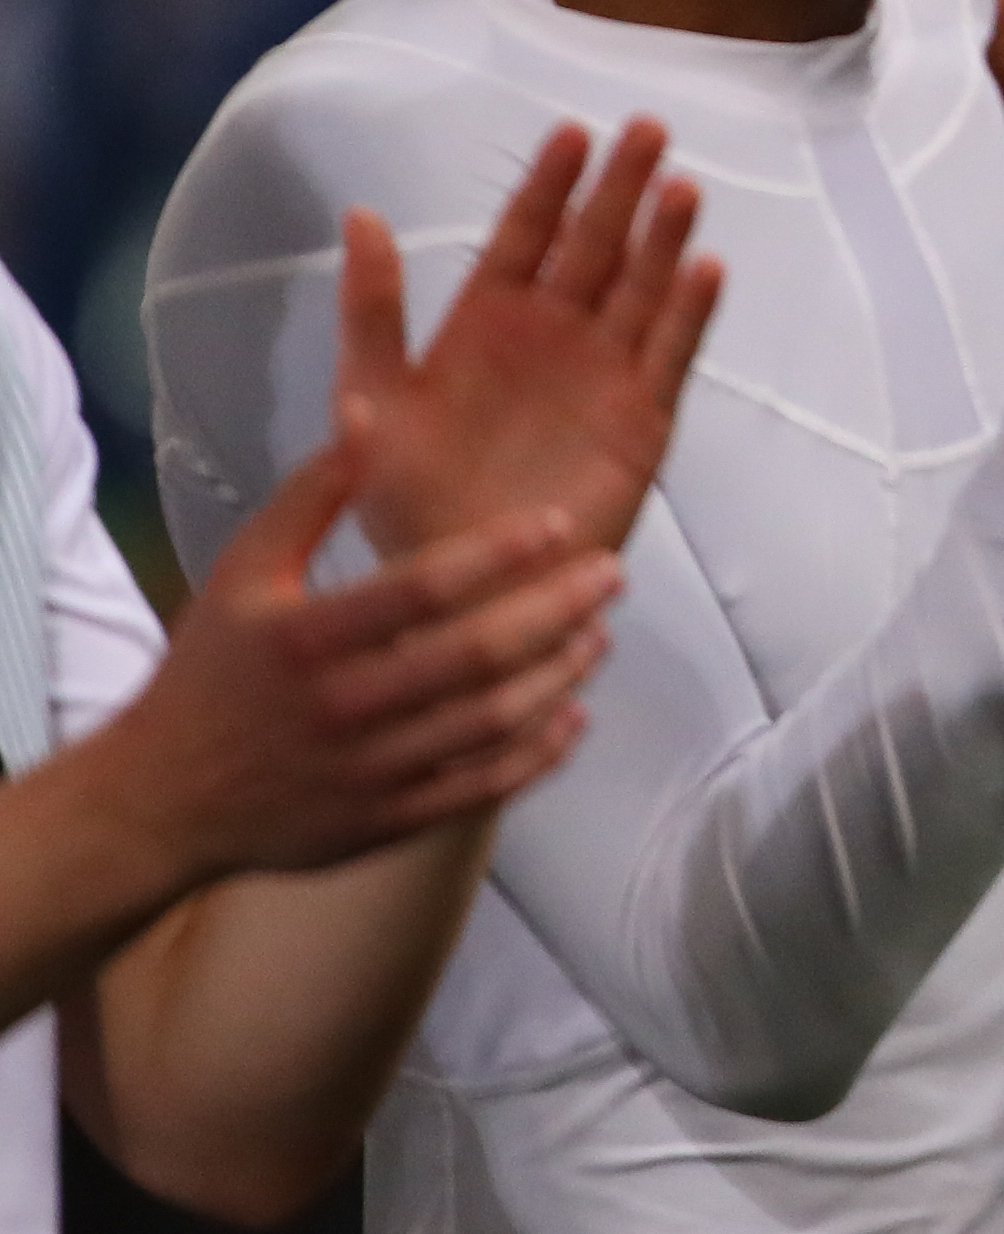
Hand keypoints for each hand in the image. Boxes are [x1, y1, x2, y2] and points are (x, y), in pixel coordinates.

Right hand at [93, 443, 624, 881]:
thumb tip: (367, 411)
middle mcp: (339, 707)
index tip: (561, 524)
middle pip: (475, 655)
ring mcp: (365, 772)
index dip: (501, 553)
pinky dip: (539, 753)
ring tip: (600, 634)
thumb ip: (311, 493)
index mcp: (303, 638)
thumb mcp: (243, 570)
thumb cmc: (212, 668)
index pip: (422, 587)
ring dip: (559, 675)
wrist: (162, 798)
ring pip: (491, 722)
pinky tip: (574, 714)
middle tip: (612, 575)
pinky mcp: (384, 823)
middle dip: (558, 610)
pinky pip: (480, 787)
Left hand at [333, 121, 721, 563]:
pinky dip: (691, 313)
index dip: (548, 185)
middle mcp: (553, 336)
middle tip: (647, 129)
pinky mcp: (643, 420)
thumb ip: (373, 310)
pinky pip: (671, 355)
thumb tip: (360, 213)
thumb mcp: (370, 398)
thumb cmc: (404, 501)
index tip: (572, 133)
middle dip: (620, 188)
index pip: (524, 236)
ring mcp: (603, 373)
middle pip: (596, 247)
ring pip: (642, 289)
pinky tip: (706, 269)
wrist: (458, 591)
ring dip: (663, 239)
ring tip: (681, 188)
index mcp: (487, 323)